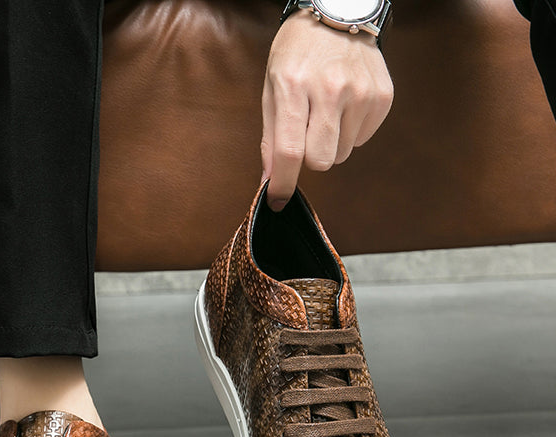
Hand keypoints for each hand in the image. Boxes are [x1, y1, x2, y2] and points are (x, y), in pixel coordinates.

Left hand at [261, 12, 393, 210]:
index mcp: (294, 86)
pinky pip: (362, 140)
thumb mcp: (272, 89)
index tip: (278, 201)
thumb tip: (270, 182)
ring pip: (342, 154)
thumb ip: (271, 139)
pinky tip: (345, 105)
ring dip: (331, 143)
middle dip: (310, 158)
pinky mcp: (382, 96)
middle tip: (307, 132)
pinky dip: (350, 131)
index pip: (289, 152)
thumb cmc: (296, 54)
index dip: (283, 184)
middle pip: (321, 161)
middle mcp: (330, 89)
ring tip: (327, 111)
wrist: (337, 13)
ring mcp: (361, 92)